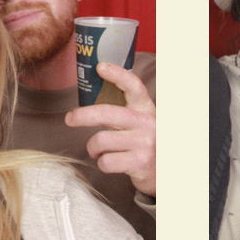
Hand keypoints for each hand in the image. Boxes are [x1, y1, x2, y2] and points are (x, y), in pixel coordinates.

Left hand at [67, 63, 155, 197]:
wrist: (169, 172)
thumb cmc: (148, 145)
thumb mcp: (144, 123)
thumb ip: (127, 111)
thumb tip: (95, 99)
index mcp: (146, 109)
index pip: (133, 86)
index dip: (117, 74)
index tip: (100, 67)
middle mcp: (146, 124)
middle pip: (106, 113)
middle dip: (82, 115)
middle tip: (70, 119)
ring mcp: (143, 144)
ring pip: (101, 140)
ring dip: (92, 147)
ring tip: (96, 150)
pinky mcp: (138, 163)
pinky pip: (106, 161)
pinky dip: (102, 163)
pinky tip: (108, 162)